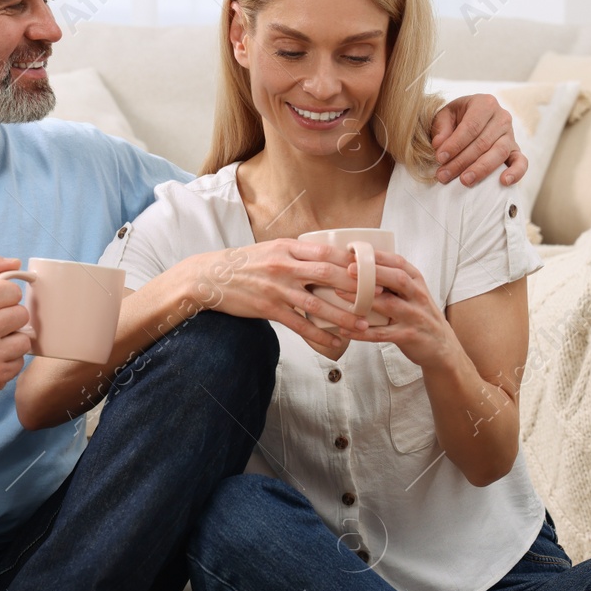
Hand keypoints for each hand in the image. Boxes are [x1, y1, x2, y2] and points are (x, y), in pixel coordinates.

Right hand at [179, 239, 369, 355]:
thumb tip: (327, 259)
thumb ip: (297, 255)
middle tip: (381, 297)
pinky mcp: (268, 308)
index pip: (328, 252)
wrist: (208, 278)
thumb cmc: (243, 264)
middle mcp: (284, 265)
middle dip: (357, 287)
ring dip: (344, 316)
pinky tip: (335, 343)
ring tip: (365, 326)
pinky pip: (299, 324)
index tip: (376, 269)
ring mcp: (277, 288)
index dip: (353, 261)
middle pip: (329, 275)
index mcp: (288, 247)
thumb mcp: (271, 250)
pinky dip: (319, 335)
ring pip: (318, 303)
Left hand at [345, 250, 453, 367]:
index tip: (356, 251)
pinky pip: (382, 334)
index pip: (399, 263)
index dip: (378, 256)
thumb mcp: (413, 292)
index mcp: (417, 282)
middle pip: (398, 279)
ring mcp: (414, 317)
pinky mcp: (408, 337)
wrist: (441, 345)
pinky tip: (345, 329)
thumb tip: (360, 264)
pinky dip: (362, 332)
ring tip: (340, 294)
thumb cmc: (419, 314)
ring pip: (389, 305)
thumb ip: (393, 280)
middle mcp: (418, 296)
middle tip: (348, 269)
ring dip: (363, 299)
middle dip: (373, 273)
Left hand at [430, 94, 527, 186]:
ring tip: (465, 181)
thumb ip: (441, 128)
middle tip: (444, 175)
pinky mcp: (516, 150)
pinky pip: (521, 162)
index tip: (440, 158)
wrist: (471, 119)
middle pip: (483, 142)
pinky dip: (516, 172)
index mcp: (485, 104)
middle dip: (461, 161)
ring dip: (481, 169)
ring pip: (499, 153)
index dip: (455, 144)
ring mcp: (511, 135)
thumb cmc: (457, 118)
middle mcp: (502, 117)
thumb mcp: (445, 116)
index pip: (471, 126)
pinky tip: (504, 182)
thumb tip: (439, 145)